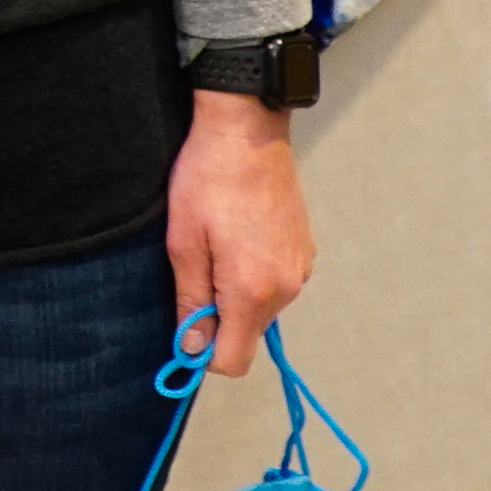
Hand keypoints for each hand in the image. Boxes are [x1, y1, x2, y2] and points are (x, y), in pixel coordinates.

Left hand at [165, 91, 314, 377]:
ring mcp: (301, 269)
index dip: (204, 352)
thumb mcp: (183, 242)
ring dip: (236, 291)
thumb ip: (190, 301)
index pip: (233, 360)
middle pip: (247, 333)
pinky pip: (275, 282)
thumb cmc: (207, 181)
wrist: (247, 131)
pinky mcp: (306, 251)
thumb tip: (192, 349)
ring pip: (261, 307)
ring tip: (218, 242)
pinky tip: (239, 234)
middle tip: (195, 266)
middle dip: (218, 316)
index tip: (185, 325)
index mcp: (253, 291)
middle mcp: (286, 288)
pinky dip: (254, 272)